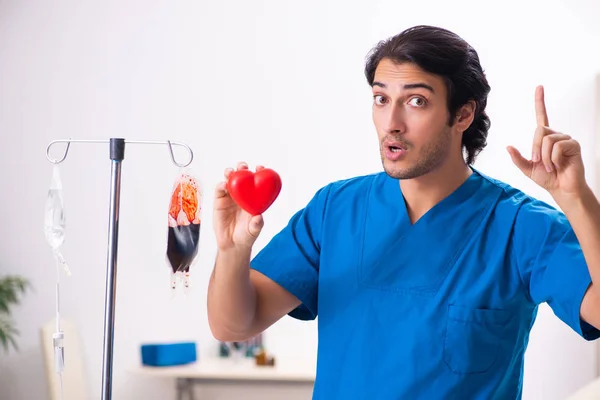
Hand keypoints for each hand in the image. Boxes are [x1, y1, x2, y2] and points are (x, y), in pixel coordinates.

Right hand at [213, 162, 264, 250]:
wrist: (232, 244)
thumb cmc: (246, 235)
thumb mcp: (254, 230)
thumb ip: (257, 224)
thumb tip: (259, 217)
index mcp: (252, 198)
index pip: (256, 182)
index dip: (258, 173)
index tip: (260, 168)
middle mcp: (241, 195)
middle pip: (241, 177)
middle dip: (242, 169)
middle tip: (242, 166)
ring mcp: (230, 197)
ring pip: (229, 181)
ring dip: (229, 174)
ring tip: (230, 172)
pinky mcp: (219, 202)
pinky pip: (219, 191)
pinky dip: (221, 186)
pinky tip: (223, 185)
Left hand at [507, 85, 587, 201]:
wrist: (561, 189)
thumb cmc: (547, 178)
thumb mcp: (527, 168)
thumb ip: (518, 158)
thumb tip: (508, 147)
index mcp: (544, 138)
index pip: (541, 116)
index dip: (540, 101)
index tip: (539, 87)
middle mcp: (555, 135)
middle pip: (539, 130)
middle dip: (535, 148)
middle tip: (538, 162)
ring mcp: (565, 139)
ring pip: (547, 139)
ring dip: (544, 157)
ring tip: (550, 166)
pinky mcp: (574, 145)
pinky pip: (557, 146)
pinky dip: (553, 158)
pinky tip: (558, 165)